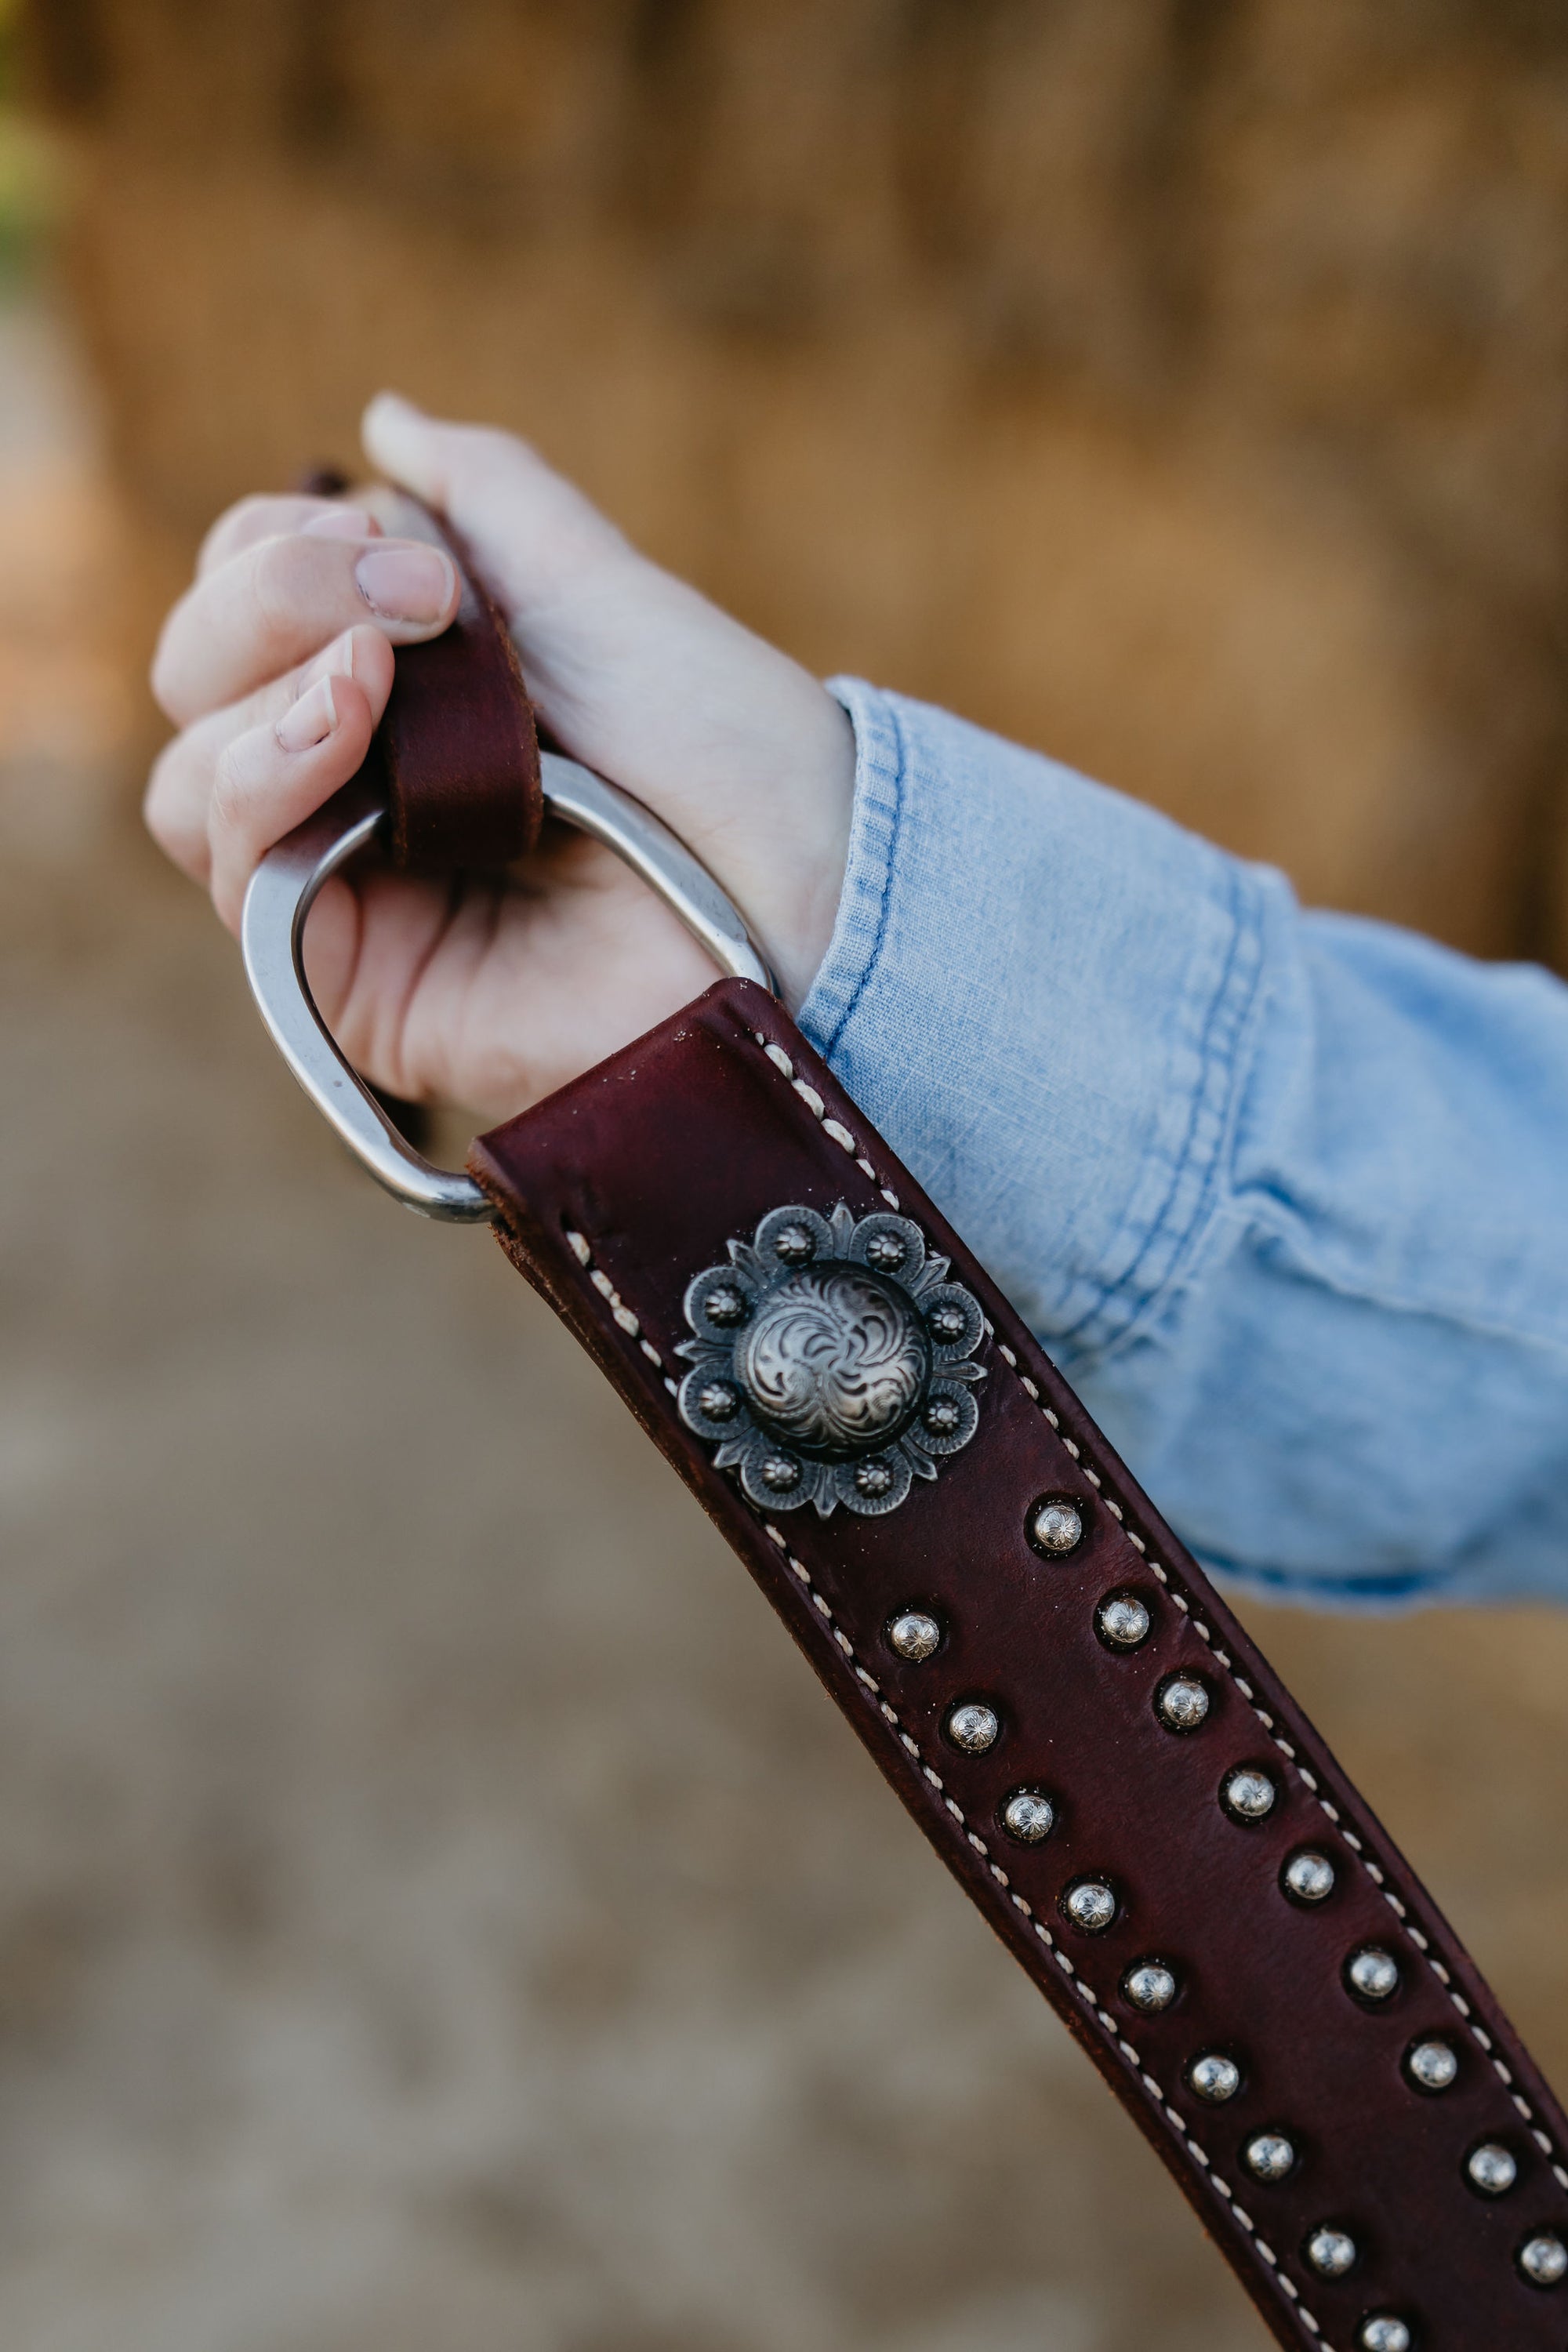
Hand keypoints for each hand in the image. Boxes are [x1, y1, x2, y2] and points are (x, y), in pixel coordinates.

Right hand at [144, 395, 855, 1118]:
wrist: (796, 880)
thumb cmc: (718, 742)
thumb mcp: (592, 583)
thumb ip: (483, 495)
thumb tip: (383, 421)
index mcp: (400, 688)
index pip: (240, 604)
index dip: (275, 551)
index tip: (405, 547)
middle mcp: (353, 783)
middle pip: (193, 679)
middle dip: (270, 602)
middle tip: (414, 603)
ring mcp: (345, 884)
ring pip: (189, 779)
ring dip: (262, 695)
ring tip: (375, 677)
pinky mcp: (346, 977)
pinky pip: (234, 871)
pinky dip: (264, 780)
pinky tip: (344, 738)